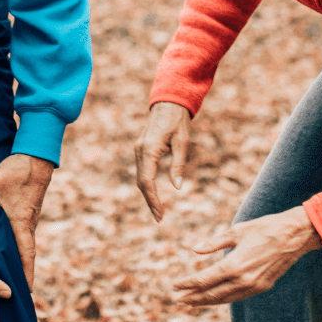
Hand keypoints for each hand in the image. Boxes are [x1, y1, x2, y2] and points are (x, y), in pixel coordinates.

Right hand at [135, 102, 192, 221]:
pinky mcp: (141, 149)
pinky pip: (142, 170)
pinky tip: (154, 193)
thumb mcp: (183, 143)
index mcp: (149, 150)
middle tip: (159, 218)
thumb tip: (178, 187)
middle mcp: (140, 151)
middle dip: (150, 200)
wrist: (168, 102)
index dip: (153, 200)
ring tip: (158, 209)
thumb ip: (178, 165)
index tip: (160, 215)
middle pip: (141, 182)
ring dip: (148, 193)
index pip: (147, 181)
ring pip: (140, 177)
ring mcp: (138, 149)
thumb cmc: (178, 121)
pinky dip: (147, 183)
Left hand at [171, 206, 321, 306]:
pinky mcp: (262, 286)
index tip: (175, 286)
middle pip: (212, 294)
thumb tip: (195, 250)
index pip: (204, 280)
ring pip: (225, 299)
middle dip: (193, 298)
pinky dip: (224, 298)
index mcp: (234, 265)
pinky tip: (216, 297)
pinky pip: (238, 297)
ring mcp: (254, 286)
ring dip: (207, 301)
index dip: (187, 284)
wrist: (295, 236)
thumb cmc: (264, 228)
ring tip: (192, 303)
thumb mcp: (237, 231)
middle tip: (178, 300)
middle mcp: (243, 280)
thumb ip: (214, 243)